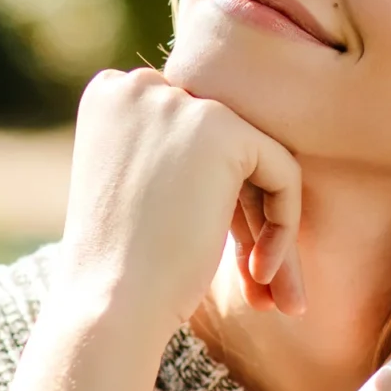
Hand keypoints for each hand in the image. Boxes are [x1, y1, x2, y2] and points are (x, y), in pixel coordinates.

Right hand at [54, 68, 307, 343]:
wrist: (107, 304)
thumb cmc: (118, 268)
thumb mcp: (135, 191)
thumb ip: (175, 156)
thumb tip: (242, 153)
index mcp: (109, 96)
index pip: (190, 136)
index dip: (214, 196)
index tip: (222, 253)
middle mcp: (138, 85)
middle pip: (226, 143)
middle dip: (249, 216)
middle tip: (259, 280)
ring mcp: (179, 102)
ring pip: (258, 158)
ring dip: (270, 227)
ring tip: (271, 292)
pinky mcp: (221, 128)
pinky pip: (282, 171)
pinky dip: (283, 225)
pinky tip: (259, 273)